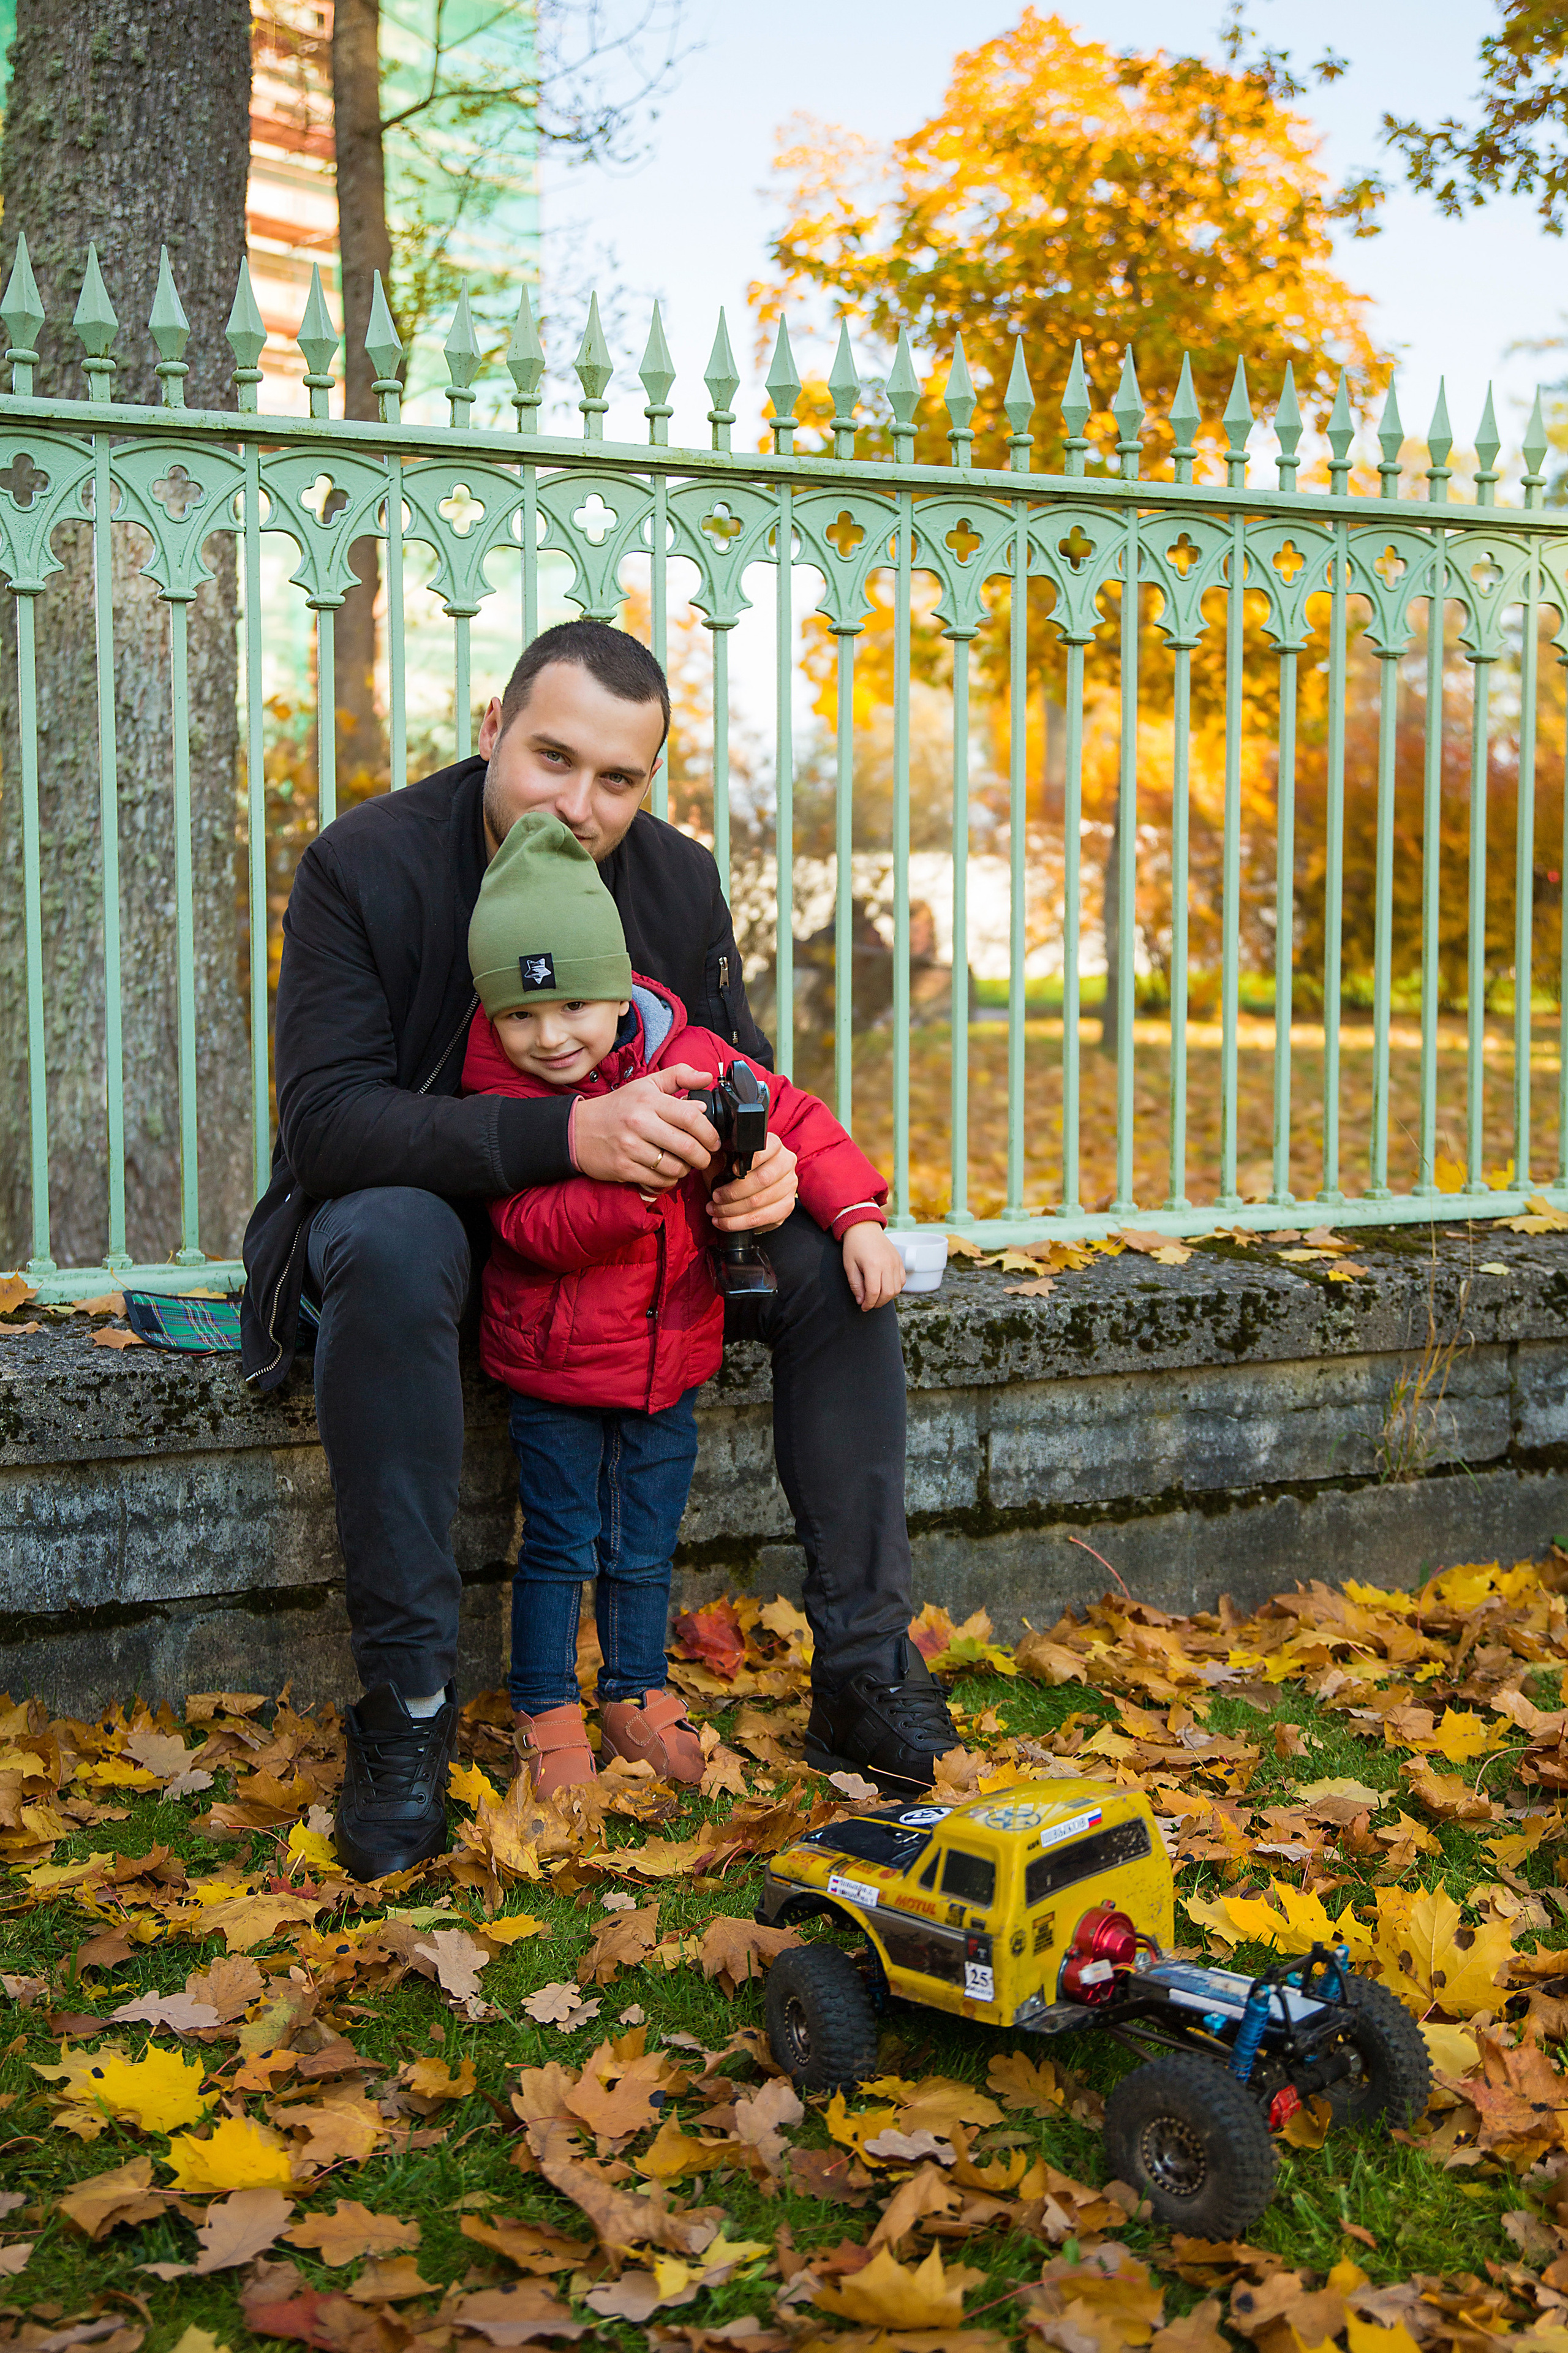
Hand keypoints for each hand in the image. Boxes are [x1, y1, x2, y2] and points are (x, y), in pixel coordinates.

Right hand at [570, 1065, 718, 1191]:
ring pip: (674, 1167)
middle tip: (705, 1158)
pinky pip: (658, 1180)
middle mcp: (639, 1123)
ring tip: (684, 1164)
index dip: (710, 1133)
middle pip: (687, 1147)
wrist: (579, 1129)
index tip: (714, 1141)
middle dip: (703, 1157)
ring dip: (686, 1170)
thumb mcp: (646, 1084)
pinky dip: (669, 1180)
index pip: (691, 1118)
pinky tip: (667, 1172)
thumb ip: (678, 1076)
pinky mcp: (623, 1168)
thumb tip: (706, 1077)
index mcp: (649, 1100)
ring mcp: (630, 1147)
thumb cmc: (618, 1107)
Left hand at [708, 1129, 798, 1233]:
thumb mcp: (726, 1157)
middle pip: (762, 1179)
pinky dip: (738, 1223)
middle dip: (733, 1192)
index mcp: (774, 1146)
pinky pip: (761, 1219)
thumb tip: (714, 1153)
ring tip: (715, 1211)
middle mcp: (785, 1164)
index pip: (767, 1149)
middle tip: (715, 1197)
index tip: (733, 1170)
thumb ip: (723, 1153)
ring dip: (731, 1210)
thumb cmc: (733, 1171)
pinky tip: (724, 1222)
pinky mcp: (786, 1207)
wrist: (744, 1190)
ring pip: (759, 1201)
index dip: (750, 1161)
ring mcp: (789, 1187)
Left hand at [841, 1221, 905, 1311]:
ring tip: (877, 1297)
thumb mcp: (849, 1266)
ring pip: (897, 1289)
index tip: (863, 1307)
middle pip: (888, 1293)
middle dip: (878, 1303)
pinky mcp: (900, 1261)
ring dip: (887, 1297)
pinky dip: (895, 1288)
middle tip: (869, 1304)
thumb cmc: (854, 1246)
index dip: (868, 1304)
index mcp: (873, 1265)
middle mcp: (887, 1264)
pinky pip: (902, 1281)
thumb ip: (855, 1285)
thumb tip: (861, 1301)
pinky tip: (886, 1288)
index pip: (874, 1292)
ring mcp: (896, 1262)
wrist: (864, 1227)